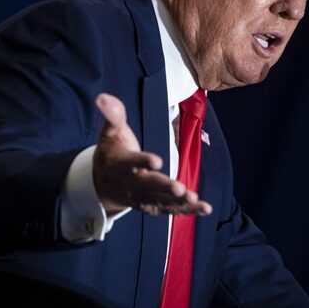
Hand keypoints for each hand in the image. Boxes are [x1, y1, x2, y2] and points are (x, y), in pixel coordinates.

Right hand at [92, 93, 212, 216]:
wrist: (103, 184)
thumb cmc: (112, 152)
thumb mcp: (109, 133)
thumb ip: (113, 116)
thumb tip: (104, 97)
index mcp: (119, 164)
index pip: (130, 163)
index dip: (142, 162)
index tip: (157, 161)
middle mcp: (130, 184)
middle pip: (147, 186)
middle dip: (163, 187)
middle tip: (178, 188)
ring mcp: (141, 198)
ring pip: (159, 201)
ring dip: (177, 201)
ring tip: (194, 198)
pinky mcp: (152, 206)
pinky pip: (170, 209)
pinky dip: (187, 210)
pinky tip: (205, 208)